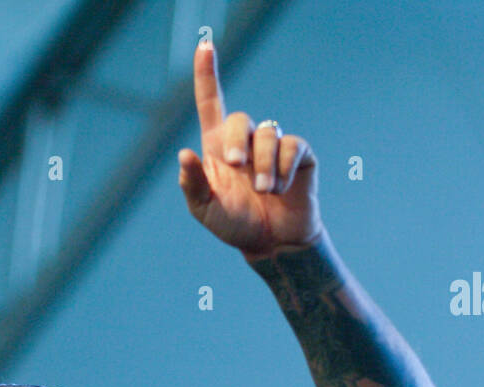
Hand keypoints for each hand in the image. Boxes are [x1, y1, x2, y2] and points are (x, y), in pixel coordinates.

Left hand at [178, 40, 322, 259]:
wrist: (272, 244)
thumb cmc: (236, 226)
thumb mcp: (206, 210)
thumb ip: (193, 185)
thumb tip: (184, 154)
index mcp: (218, 149)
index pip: (211, 104)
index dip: (207, 75)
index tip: (205, 46)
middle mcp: (245, 142)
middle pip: (240, 119)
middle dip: (236, 141)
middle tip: (236, 167)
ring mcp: (273, 147)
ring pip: (268, 135)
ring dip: (263, 166)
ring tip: (263, 192)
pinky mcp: (299, 156)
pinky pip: (292, 147)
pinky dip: (283, 171)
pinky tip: (279, 190)